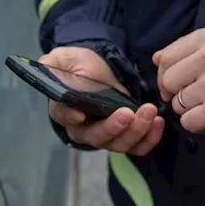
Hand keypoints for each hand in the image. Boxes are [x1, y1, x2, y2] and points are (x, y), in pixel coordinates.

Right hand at [41, 47, 163, 155]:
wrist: (101, 69)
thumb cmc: (79, 65)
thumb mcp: (63, 58)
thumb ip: (53, 64)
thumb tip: (47, 66)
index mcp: (63, 110)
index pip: (64, 117)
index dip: (71, 117)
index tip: (81, 114)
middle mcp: (83, 129)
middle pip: (96, 137)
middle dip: (113, 127)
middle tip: (128, 112)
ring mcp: (106, 136)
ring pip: (119, 144)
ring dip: (136, 131)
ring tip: (149, 112)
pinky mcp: (125, 136)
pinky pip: (137, 147)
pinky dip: (150, 139)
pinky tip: (157, 122)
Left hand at [153, 26, 204, 140]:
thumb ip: (188, 49)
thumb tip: (157, 58)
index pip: (165, 57)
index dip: (167, 74)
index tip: (180, 81)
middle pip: (167, 81)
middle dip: (176, 93)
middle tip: (197, 95)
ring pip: (176, 104)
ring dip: (190, 109)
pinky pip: (187, 121)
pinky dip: (198, 123)